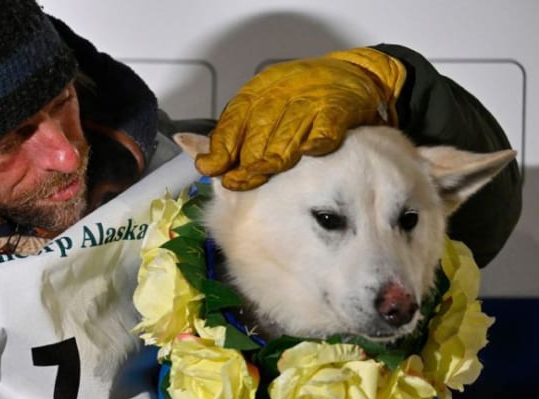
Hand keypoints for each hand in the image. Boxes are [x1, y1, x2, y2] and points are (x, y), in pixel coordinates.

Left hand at [196, 47, 405, 189]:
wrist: (350, 76)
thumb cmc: (298, 100)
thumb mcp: (260, 107)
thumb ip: (229, 133)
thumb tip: (188, 149)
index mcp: (256, 94)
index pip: (231, 126)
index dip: (221, 151)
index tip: (213, 170)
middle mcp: (279, 97)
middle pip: (256, 138)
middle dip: (246, 164)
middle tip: (241, 183)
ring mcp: (309, 104)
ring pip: (284, 141)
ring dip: (274, 162)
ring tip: (266, 176)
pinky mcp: (337, 111)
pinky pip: (323, 133)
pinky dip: (315, 145)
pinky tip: (309, 154)